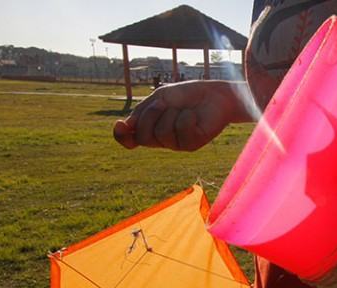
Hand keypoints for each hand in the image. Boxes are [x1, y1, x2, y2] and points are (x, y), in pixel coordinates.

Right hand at [112, 80, 252, 150]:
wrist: (215, 94)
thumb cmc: (187, 95)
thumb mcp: (160, 97)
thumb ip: (143, 111)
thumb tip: (125, 127)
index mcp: (151, 128)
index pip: (130, 141)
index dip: (121, 137)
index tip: (121, 125)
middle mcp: (163, 140)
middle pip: (144, 137)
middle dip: (151, 115)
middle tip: (165, 103)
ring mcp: (177, 144)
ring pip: (162, 133)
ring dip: (171, 113)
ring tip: (184, 109)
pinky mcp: (193, 144)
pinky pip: (180, 129)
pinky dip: (186, 116)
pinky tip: (194, 114)